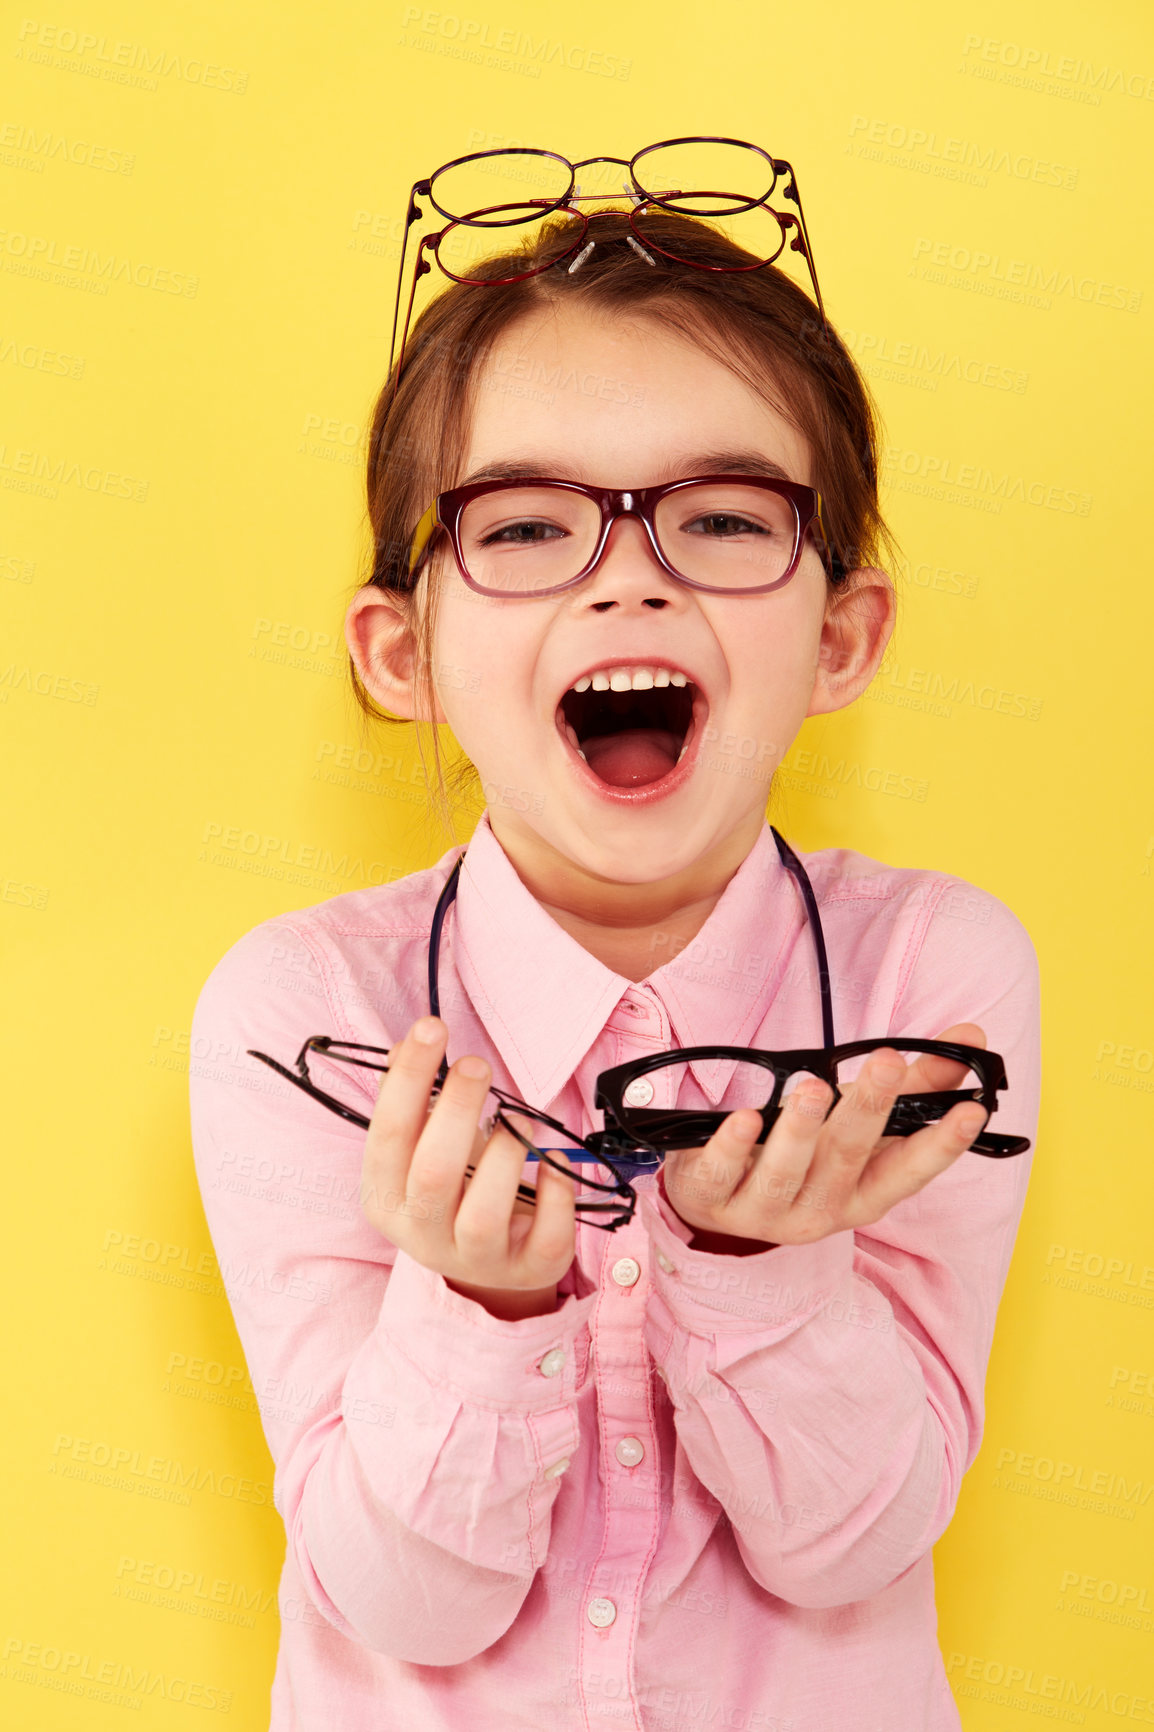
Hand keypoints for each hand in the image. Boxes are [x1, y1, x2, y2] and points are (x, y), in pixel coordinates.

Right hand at [360, 1016, 575, 1315]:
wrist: (490, 1258)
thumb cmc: (455, 1185)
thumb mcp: (424, 1145)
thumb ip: (413, 1098)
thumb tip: (407, 1046)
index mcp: (386, 1197)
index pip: (388, 1136)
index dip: (409, 1080)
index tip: (432, 1027)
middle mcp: (423, 1235)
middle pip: (433, 1175)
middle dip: (457, 1111)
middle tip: (477, 1064)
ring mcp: (476, 1260)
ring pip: (483, 1214)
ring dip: (505, 1154)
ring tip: (519, 1119)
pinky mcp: (527, 1270)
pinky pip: (545, 1238)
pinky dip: (555, 1195)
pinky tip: (553, 1161)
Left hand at [660, 1024, 991, 1250]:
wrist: (720, 1199)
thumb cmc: (804, 1154)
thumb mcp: (857, 1123)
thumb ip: (913, 1085)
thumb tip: (969, 1039)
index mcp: (863, 1194)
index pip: (908, 1172)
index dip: (941, 1145)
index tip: (972, 1110)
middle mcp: (819, 1210)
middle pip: (847, 1160)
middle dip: (870, 1110)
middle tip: (888, 1063)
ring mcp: (764, 1210)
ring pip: (786, 1173)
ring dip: (802, 1129)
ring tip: (814, 1087)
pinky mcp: (713, 1197)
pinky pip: (723, 1173)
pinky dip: (734, 1147)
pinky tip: (743, 1118)